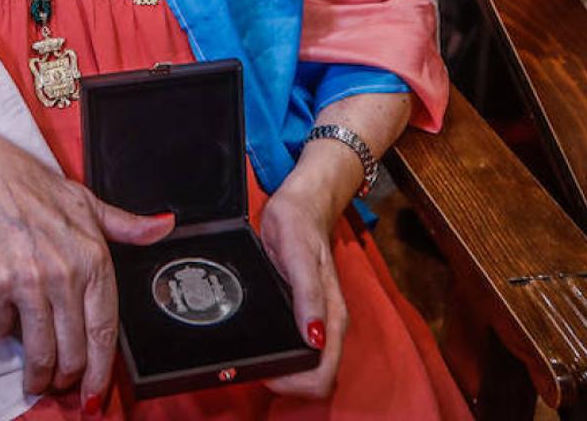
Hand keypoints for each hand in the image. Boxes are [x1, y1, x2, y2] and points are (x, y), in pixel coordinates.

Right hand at [0, 130, 174, 404]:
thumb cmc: (39, 192)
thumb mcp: (89, 205)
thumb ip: (126, 225)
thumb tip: (164, 224)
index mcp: (96, 260)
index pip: (105, 332)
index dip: (101, 372)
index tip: (94, 396)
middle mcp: (68, 275)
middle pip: (73, 351)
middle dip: (67, 378)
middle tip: (59, 384)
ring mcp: (32, 282)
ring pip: (41, 351)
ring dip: (37, 375)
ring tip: (35, 379)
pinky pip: (3, 330)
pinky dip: (3, 335)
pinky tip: (5, 326)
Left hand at [258, 182, 345, 398]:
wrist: (303, 204)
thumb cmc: (300, 224)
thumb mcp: (298, 253)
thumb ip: (308, 294)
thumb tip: (315, 338)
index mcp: (331, 315)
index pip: (322, 374)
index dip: (295, 383)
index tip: (268, 372)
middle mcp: (326, 323)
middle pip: (314, 378)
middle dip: (286, 381)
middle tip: (255, 367)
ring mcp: (316, 320)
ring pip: (305, 366)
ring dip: (282, 371)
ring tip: (254, 357)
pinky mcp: (303, 313)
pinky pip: (295, 348)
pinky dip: (279, 354)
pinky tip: (261, 345)